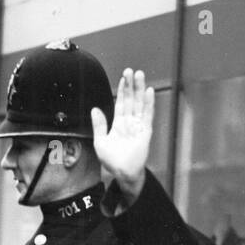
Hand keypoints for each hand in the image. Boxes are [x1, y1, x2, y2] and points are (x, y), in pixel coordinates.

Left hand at [90, 67, 153, 202]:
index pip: (121, 103)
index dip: (122, 90)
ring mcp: (138, 126)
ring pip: (139, 104)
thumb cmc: (111, 161)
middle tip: (131, 70)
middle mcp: (130, 122)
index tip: (123, 77)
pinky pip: (147, 115)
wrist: (122, 173)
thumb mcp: (100, 141)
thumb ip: (99, 125)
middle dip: (131, 85)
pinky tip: (149, 92)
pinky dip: (148, 103)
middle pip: (131, 100)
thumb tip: (95, 109)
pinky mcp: (145, 131)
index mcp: (119, 124)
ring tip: (140, 75)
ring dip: (140, 89)